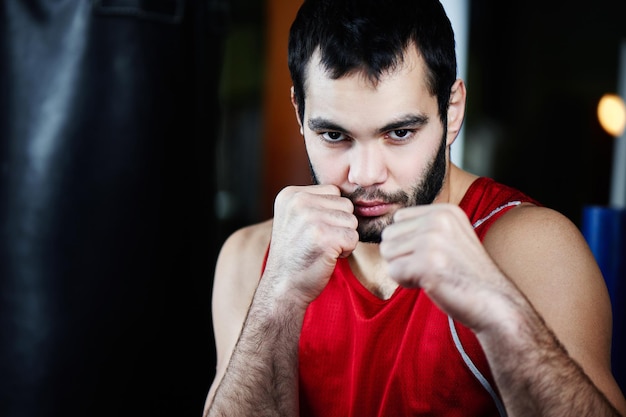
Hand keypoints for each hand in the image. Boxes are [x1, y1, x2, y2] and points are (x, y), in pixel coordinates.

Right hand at [264, 185, 358, 306]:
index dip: (331, 214)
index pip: (333, 191)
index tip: (312, 231)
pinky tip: (327, 257)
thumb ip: (315, 202)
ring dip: (343, 238)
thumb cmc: (295, 255)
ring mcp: (310, 218)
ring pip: (352, 220)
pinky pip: (353, 237)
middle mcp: (298, 201)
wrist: (282, 287)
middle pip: (346, 204)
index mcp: (290, 194)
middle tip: (318, 242)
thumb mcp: (295, 218)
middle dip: (339, 225)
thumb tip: (350, 191)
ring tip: (322, 249)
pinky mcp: (323, 236)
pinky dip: (346, 251)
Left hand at [380, 204, 512, 331]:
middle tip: (429, 268)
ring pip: (387, 253)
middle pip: (388, 235)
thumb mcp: (450, 237)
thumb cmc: (465, 274)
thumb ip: (423, 228)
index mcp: (444, 211)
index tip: (430, 255)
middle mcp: (438, 220)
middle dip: (401, 256)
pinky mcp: (426, 263)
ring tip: (430, 274)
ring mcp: (432, 240)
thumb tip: (386, 234)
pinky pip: (393, 272)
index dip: (406, 242)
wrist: (495, 302)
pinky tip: (429, 284)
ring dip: (403, 269)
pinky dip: (406, 283)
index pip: (398, 219)